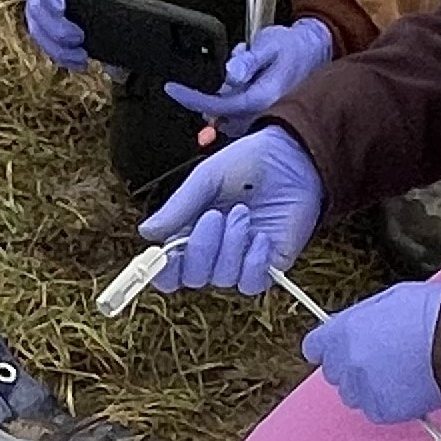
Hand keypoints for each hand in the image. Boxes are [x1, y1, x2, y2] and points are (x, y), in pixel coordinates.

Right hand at [23, 0, 122, 68]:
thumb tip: (126, 31)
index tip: (60, 9)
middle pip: (38, 8)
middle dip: (57, 28)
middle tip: (80, 39)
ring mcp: (35, 4)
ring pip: (37, 29)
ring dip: (57, 48)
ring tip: (82, 59)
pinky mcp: (38, 23)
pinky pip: (42, 41)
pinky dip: (59, 54)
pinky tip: (77, 63)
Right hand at [140, 128, 322, 293]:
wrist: (294, 157)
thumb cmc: (247, 163)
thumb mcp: (206, 178)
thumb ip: (178, 207)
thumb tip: (146, 233)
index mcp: (191, 232)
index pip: (169, 270)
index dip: (162, 271)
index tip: (164, 257)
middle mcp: (214, 252)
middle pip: (193, 277)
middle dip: (202, 247)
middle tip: (216, 215)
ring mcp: (241, 260)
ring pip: (222, 278)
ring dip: (231, 245)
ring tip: (244, 214)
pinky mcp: (270, 265)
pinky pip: (251, 283)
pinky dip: (253, 261)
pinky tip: (261, 236)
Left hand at [163, 14, 333, 137]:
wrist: (316, 50)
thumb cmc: (294, 46)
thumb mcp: (269, 45)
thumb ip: (248, 60)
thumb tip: (231, 73)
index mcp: (263, 98)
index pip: (219, 106)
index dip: (193, 99)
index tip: (173, 90)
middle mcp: (264, 114)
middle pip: (221, 116)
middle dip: (211, 97)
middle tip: (222, 72)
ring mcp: (264, 117)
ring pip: (228, 117)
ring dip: (223, 96)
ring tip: (243, 66)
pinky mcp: (264, 115)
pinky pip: (238, 114)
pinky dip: (232, 98)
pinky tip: (246, 76)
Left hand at [303, 281, 440, 423]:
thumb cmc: (434, 314)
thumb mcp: (389, 300)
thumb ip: (362, 320)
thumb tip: (354, 328)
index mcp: (344, 331)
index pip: (314, 347)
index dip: (326, 349)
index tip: (333, 352)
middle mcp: (347, 362)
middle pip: (335, 373)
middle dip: (352, 368)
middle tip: (381, 361)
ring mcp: (363, 388)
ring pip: (354, 395)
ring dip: (369, 388)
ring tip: (400, 374)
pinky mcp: (382, 410)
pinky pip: (376, 411)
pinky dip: (389, 403)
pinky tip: (409, 387)